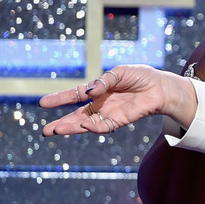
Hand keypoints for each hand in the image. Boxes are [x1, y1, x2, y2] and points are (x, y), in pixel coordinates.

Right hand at [39, 65, 195, 135]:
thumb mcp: (120, 73)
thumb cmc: (142, 76)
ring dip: (73, 128)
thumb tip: (90, 90)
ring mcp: (110, 113)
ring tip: (56, 131)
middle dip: (62, 123)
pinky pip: (105, 126)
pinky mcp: (121, 120)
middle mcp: (102, 104)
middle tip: (46, 131)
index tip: (43, 103)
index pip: (75, 95)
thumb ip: (104, 81)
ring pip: (87, 124)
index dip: (60, 98)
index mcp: (99, 90)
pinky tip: (84, 125)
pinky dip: (94, 127)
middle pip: (78, 116)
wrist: (161, 86)